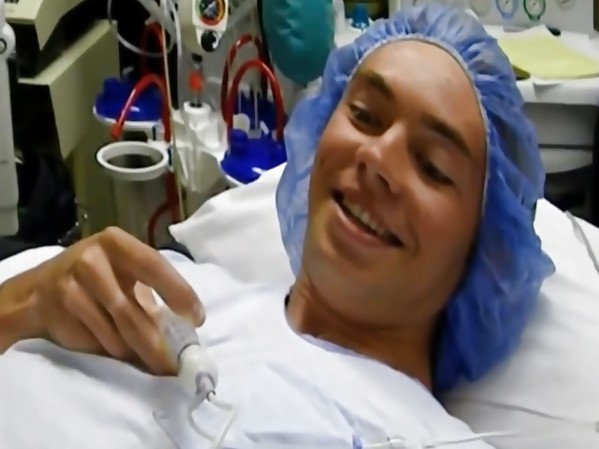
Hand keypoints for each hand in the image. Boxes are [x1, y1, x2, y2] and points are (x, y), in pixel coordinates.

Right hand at [22, 227, 203, 374]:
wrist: (37, 292)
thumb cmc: (95, 282)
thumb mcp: (122, 276)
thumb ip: (150, 295)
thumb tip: (187, 328)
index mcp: (118, 243)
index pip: (154, 266)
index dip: (178, 292)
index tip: (196, 319)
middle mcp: (93, 259)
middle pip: (131, 308)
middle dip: (156, 341)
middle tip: (175, 363)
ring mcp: (72, 283)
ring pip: (114, 330)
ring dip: (136, 351)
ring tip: (154, 363)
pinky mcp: (58, 308)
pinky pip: (95, 339)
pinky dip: (112, 351)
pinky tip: (121, 354)